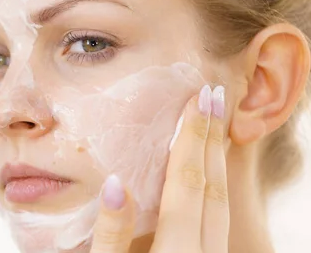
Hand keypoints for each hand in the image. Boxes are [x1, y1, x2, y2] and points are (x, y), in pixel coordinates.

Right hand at [89, 85, 228, 252]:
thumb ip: (111, 234)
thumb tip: (115, 184)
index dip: (191, 137)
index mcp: (177, 250)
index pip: (187, 183)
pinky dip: (216, 184)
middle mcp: (205, 252)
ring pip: (222, 202)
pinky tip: (207, 172)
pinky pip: (220, 216)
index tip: (197, 99)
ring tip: (213, 125)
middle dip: (211, 138)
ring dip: (217, 159)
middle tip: (214, 97)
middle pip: (212, 187)